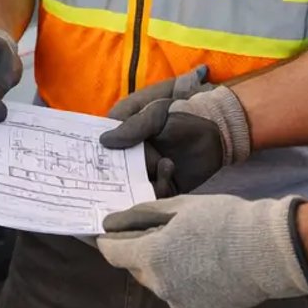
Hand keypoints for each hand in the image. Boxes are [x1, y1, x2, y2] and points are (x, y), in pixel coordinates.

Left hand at [97, 195, 307, 307]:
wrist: (269, 251)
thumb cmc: (224, 220)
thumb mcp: (181, 207)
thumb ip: (142, 215)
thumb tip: (112, 222)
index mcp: (151, 257)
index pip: (112, 253)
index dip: (108, 241)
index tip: (112, 232)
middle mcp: (161, 286)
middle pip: (136, 269)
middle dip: (141, 253)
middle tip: (162, 234)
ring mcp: (181, 304)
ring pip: (160, 284)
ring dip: (165, 269)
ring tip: (192, 250)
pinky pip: (183, 297)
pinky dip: (187, 283)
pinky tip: (207, 268)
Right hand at [99, 68, 248, 195]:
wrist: (219, 126)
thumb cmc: (184, 111)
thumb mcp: (156, 113)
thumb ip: (133, 127)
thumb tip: (104, 141)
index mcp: (127, 137)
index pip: (104, 149)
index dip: (96, 157)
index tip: (88, 163)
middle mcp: (136, 157)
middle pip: (116, 174)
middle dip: (113, 178)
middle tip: (113, 179)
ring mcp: (151, 173)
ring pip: (134, 188)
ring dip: (139, 181)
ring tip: (157, 162)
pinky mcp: (168, 186)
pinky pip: (157, 195)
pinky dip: (159, 186)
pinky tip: (168, 166)